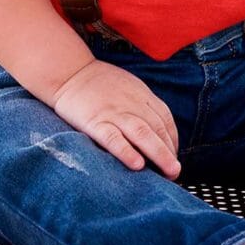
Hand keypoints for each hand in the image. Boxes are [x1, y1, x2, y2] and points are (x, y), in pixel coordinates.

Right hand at [52, 59, 181, 178]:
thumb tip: (158, 129)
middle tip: (175, 171)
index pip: (165, 119)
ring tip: (168, 172)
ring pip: (142, 133)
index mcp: (141, 95)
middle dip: (169, 151)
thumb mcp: (128, 86)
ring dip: (158, 153)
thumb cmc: (99, 83)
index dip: (172, 140)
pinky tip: (137, 165)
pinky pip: (113, 138)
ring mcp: (113, 112)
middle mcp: (131, 104)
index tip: (173, 156)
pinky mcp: (94, 121)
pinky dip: (126, 151)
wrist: (70, 72)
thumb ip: (143, 104)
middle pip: (157, 128)